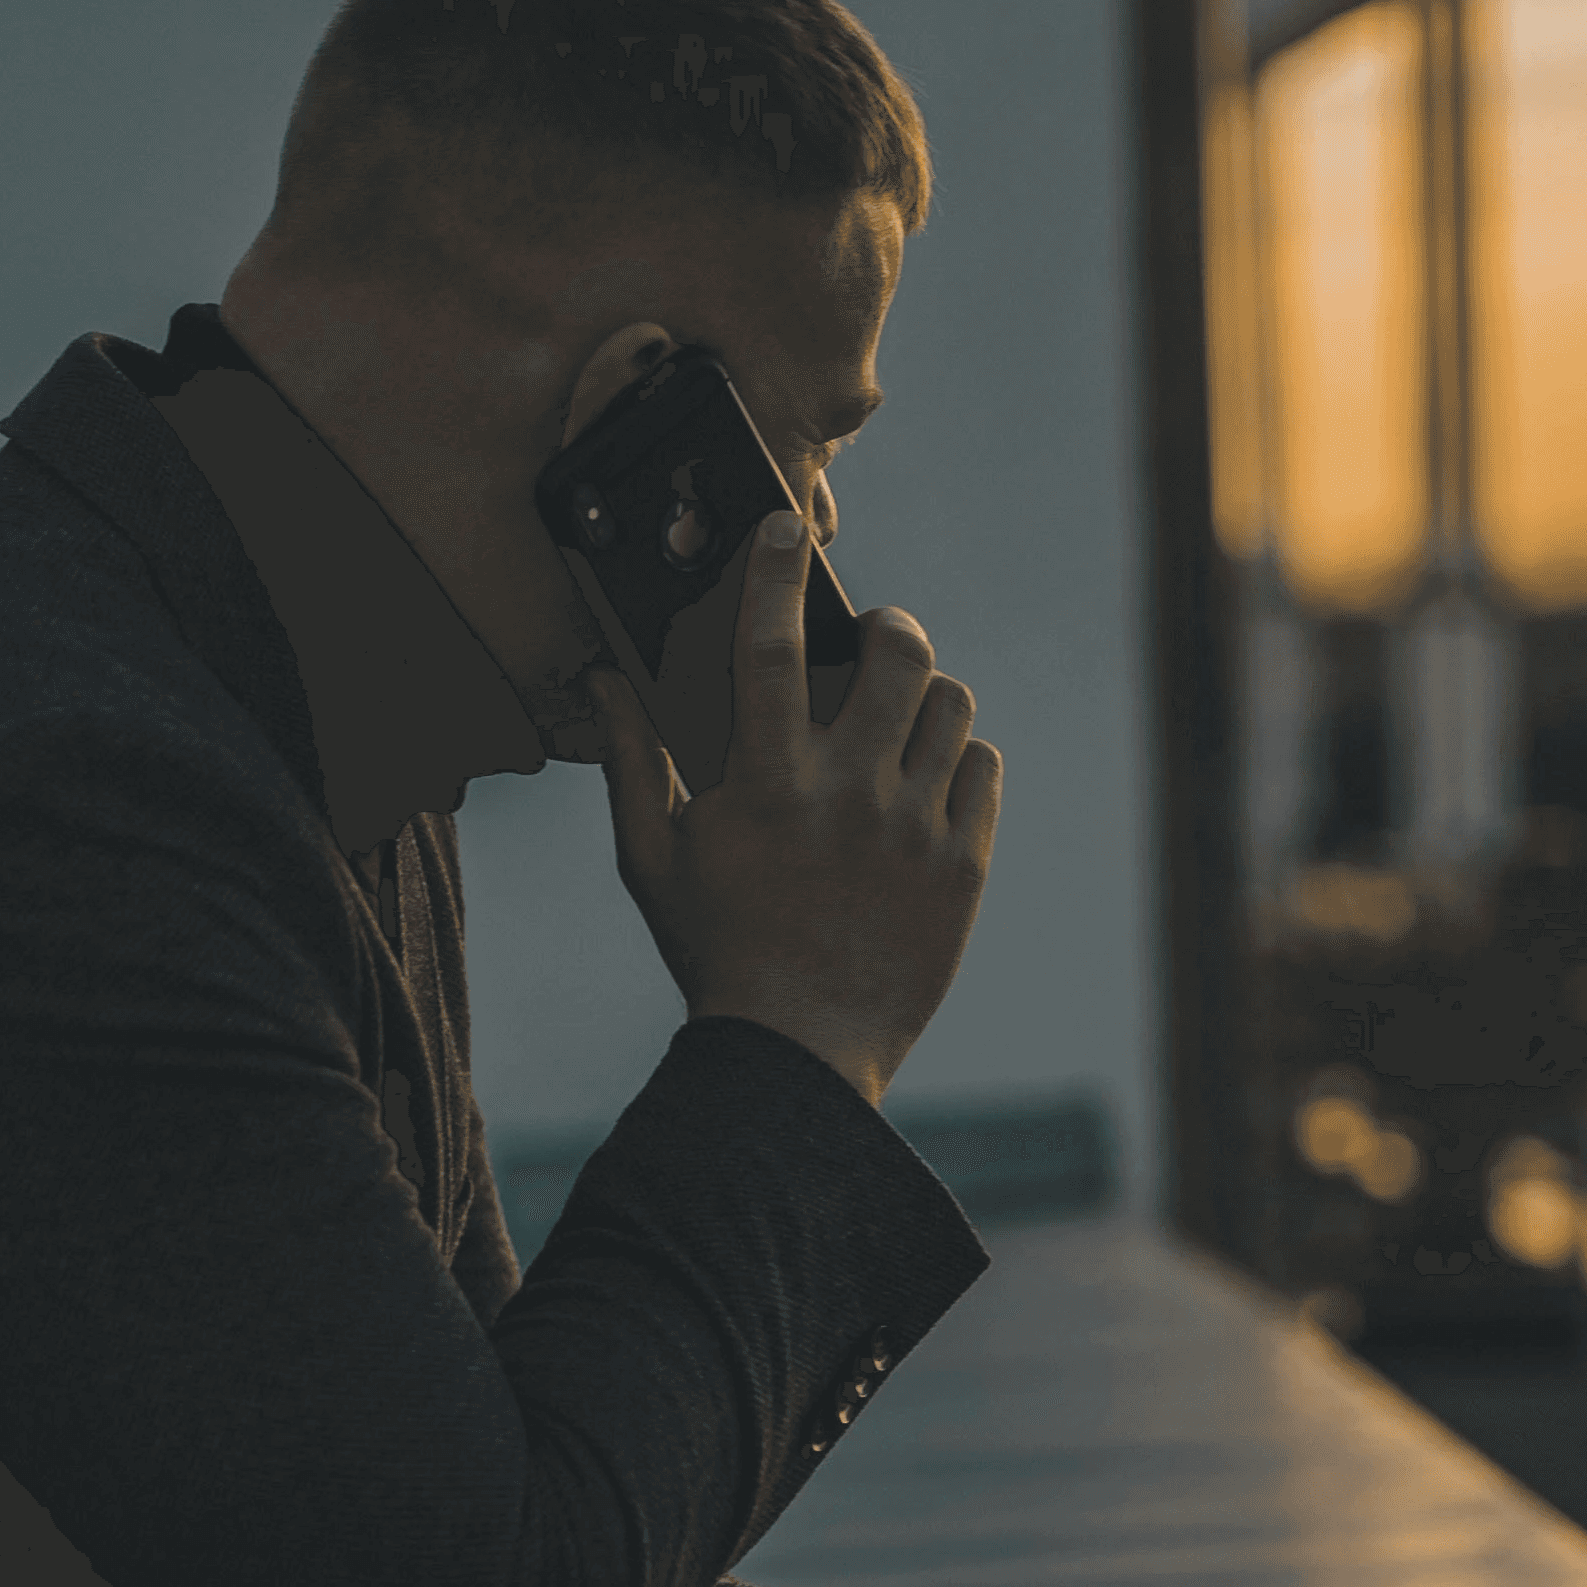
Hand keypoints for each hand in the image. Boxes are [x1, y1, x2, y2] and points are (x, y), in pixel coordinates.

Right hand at [592, 509, 999, 1108]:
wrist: (797, 1056)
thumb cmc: (714, 953)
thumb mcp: (653, 860)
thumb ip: (631, 762)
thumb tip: (605, 682)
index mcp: (766, 786)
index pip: (769, 648)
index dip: (774, 574)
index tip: (780, 530)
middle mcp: (848, 796)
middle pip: (896, 656)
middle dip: (886, 627)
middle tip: (871, 642)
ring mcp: (913, 831)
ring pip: (950, 706)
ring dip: (923, 696)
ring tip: (897, 720)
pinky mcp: (961, 867)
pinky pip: (982, 769)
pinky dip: (958, 760)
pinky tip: (925, 781)